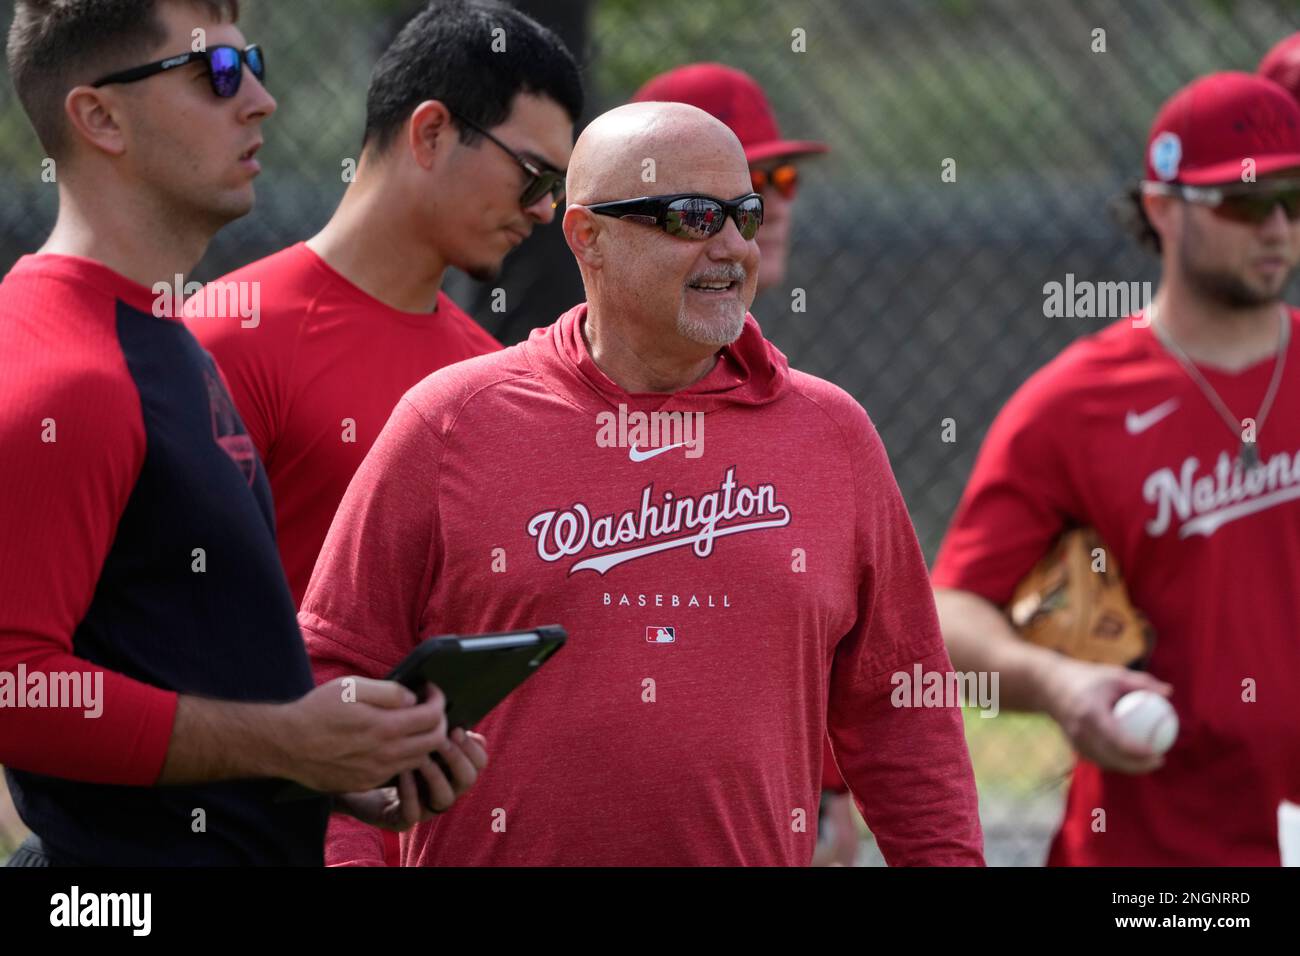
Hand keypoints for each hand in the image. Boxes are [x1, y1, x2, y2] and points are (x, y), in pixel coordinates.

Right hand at [277, 678, 448, 792]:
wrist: (285, 745)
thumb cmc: (317, 710)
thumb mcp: (351, 688)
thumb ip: (389, 692)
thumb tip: (413, 698)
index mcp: (384, 727)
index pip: (433, 717)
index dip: (438, 700)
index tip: (431, 690)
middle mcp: (385, 754)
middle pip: (434, 741)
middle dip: (439, 721)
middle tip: (430, 707)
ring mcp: (377, 772)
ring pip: (420, 758)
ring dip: (425, 740)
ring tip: (416, 723)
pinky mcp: (367, 783)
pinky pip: (399, 770)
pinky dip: (406, 755)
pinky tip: (395, 740)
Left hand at [336, 728, 488, 828]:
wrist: (358, 773)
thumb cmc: (390, 747)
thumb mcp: (412, 731)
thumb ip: (433, 721)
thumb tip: (447, 704)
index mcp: (453, 766)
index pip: (479, 761)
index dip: (472, 746)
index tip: (455, 728)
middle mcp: (445, 787)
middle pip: (469, 779)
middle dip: (457, 758)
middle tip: (442, 742)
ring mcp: (426, 807)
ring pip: (446, 798)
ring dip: (435, 775)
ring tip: (421, 758)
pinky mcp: (403, 819)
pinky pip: (413, 812)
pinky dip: (410, 792)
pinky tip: (402, 773)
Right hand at [1043, 658, 1172, 773]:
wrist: (1048, 686)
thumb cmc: (1086, 677)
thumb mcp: (1114, 674)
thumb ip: (1142, 683)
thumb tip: (1169, 692)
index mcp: (1090, 714)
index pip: (1118, 740)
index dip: (1139, 751)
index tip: (1159, 752)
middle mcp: (1080, 731)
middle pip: (1113, 758)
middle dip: (1138, 766)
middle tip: (1160, 760)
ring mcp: (1075, 741)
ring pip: (1105, 763)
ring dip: (1128, 767)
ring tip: (1150, 762)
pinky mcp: (1073, 746)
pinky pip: (1098, 759)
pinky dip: (1115, 761)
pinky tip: (1132, 758)